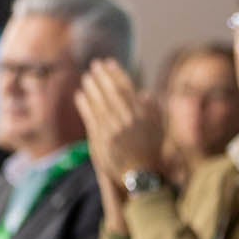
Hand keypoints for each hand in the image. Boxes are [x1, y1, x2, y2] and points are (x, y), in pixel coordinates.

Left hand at [76, 58, 164, 187]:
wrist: (140, 175)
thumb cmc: (151, 152)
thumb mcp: (159, 129)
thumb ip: (152, 111)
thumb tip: (145, 93)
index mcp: (142, 115)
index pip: (127, 88)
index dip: (117, 73)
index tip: (110, 62)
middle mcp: (127, 120)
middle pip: (111, 92)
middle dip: (103, 76)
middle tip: (95, 64)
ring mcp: (113, 130)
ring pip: (99, 103)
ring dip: (92, 87)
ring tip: (87, 77)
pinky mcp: (101, 139)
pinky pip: (90, 117)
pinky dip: (84, 105)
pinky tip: (79, 94)